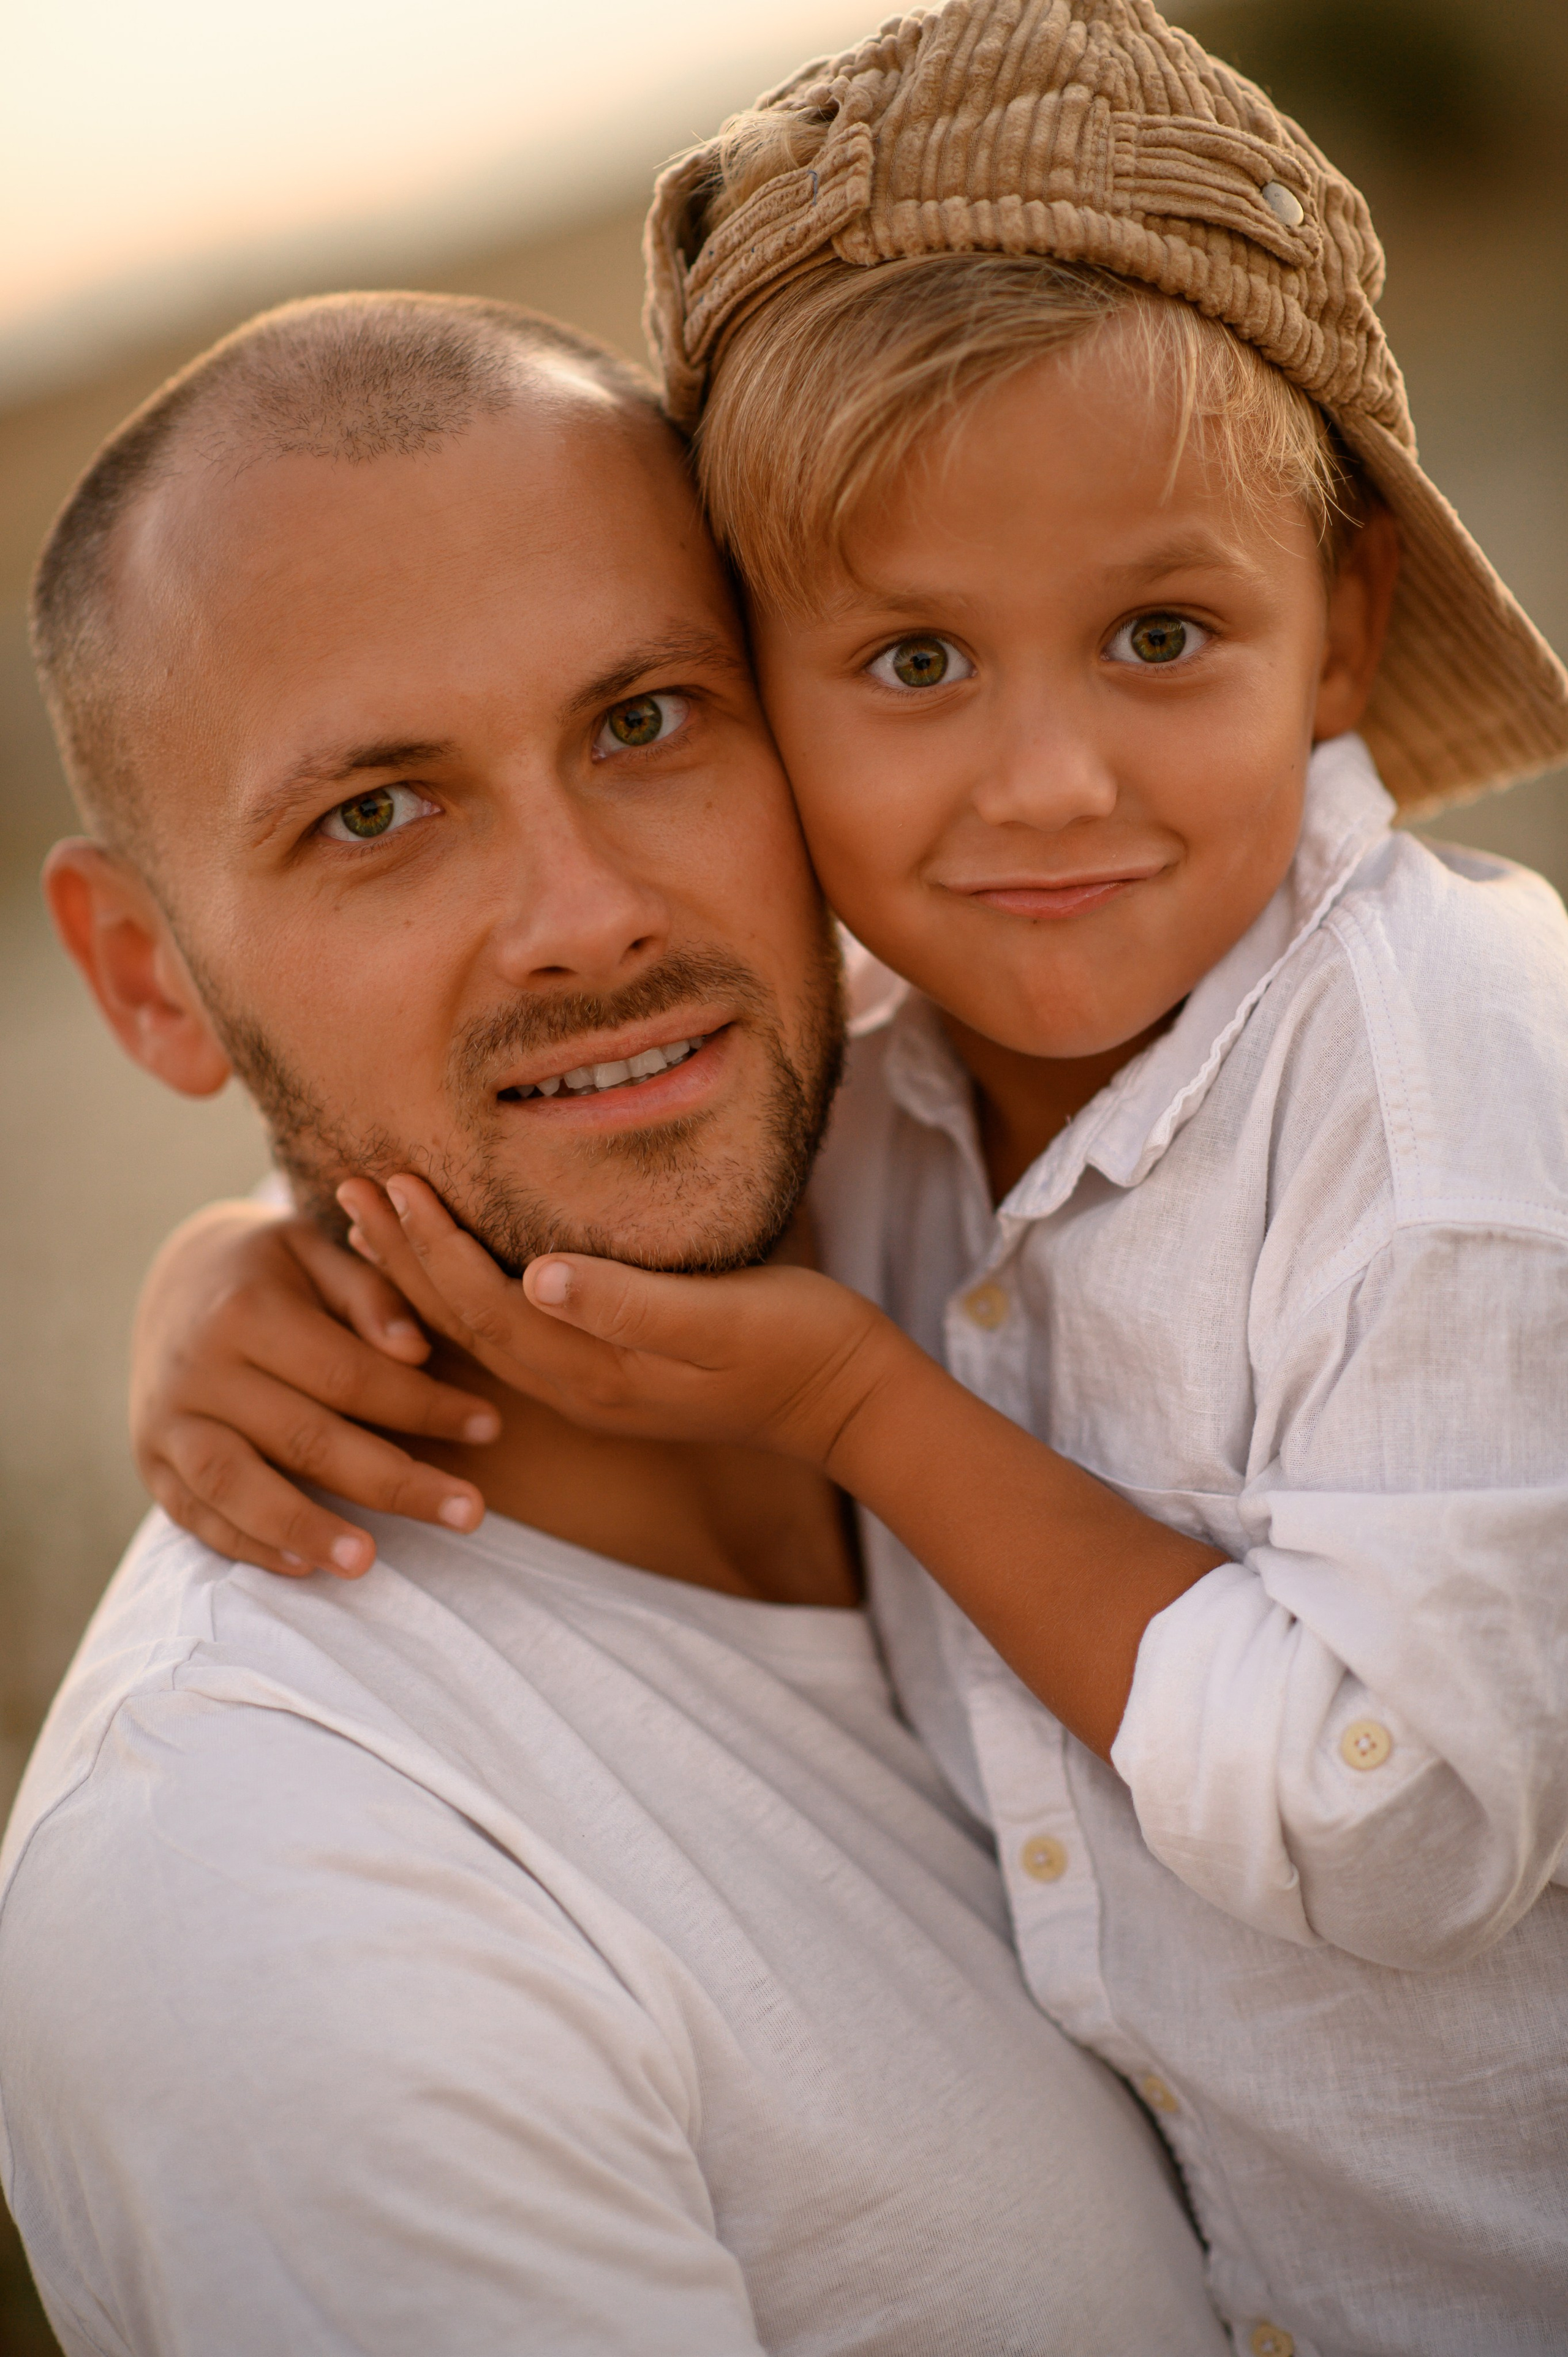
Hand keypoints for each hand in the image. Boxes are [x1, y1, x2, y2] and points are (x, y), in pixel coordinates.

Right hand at [131, 1200, 500, 1576]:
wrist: (175, 1283)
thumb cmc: (275, 1271)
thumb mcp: (319, 1252)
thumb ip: (370, 1295)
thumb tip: (416, 1351)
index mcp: (247, 1310)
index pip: (348, 1374)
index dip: (423, 1405)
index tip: (489, 1426)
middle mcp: (198, 1369)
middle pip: (304, 1438)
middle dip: (394, 1482)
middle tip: (470, 1513)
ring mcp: (167, 1422)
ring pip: (236, 1486)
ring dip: (306, 1528)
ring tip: (369, 1564)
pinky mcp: (152, 1463)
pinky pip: (196, 1515)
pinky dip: (248, 1546)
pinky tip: (305, 1567)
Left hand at [341, 1173, 905, 1468]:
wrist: (850, 1400)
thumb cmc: (796, 1344)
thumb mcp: (719, 1318)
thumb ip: (627, 1303)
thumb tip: (539, 1276)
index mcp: (591, 1369)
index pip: (482, 1304)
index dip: (429, 1245)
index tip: (389, 1181)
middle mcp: (575, 1384)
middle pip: (462, 1319)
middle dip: (401, 1255)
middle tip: (346, 1186)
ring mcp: (592, 1383)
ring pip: (481, 1327)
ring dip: (423, 1273)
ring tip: (373, 1219)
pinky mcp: (613, 1370)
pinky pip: (513, 1331)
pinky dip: (468, 1291)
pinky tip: (459, 1261)